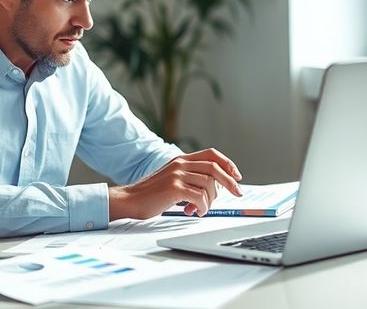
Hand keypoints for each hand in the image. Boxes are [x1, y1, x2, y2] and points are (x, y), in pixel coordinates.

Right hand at [108, 148, 242, 219]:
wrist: (129, 200)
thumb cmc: (150, 195)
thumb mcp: (172, 180)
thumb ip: (190, 180)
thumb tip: (213, 190)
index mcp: (180, 160)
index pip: (211, 154)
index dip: (227, 163)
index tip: (237, 176)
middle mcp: (180, 164)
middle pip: (214, 168)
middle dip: (230, 182)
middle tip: (238, 193)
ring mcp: (177, 175)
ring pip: (208, 185)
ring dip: (210, 201)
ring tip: (201, 209)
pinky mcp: (174, 188)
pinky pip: (199, 197)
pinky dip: (202, 207)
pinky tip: (195, 212)